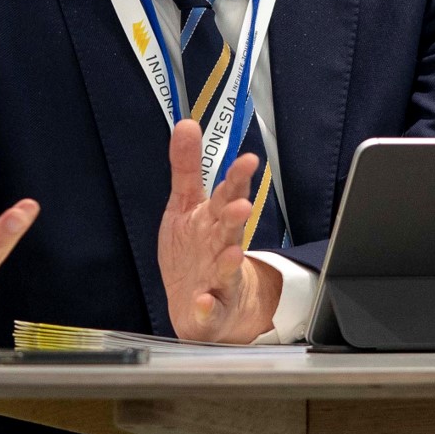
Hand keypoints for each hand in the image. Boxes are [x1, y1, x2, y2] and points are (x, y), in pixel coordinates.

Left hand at [158, 117, 278, 342]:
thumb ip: (187, 167)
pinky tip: (204, 301)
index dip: (238, 178)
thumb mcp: (185, 206)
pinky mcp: (210, 310)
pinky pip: (209, 310)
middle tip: (242, 205)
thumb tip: (186, 124)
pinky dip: (207, 306)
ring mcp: (218, 280)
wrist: (208, 306)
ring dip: (229, 262)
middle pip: (230, 230)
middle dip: (236, 217)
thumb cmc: (198, 251)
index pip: (229, 195)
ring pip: (225, 269)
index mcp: (215, 221)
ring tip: (232, 254)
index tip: (249, 160)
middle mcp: (221, 247)